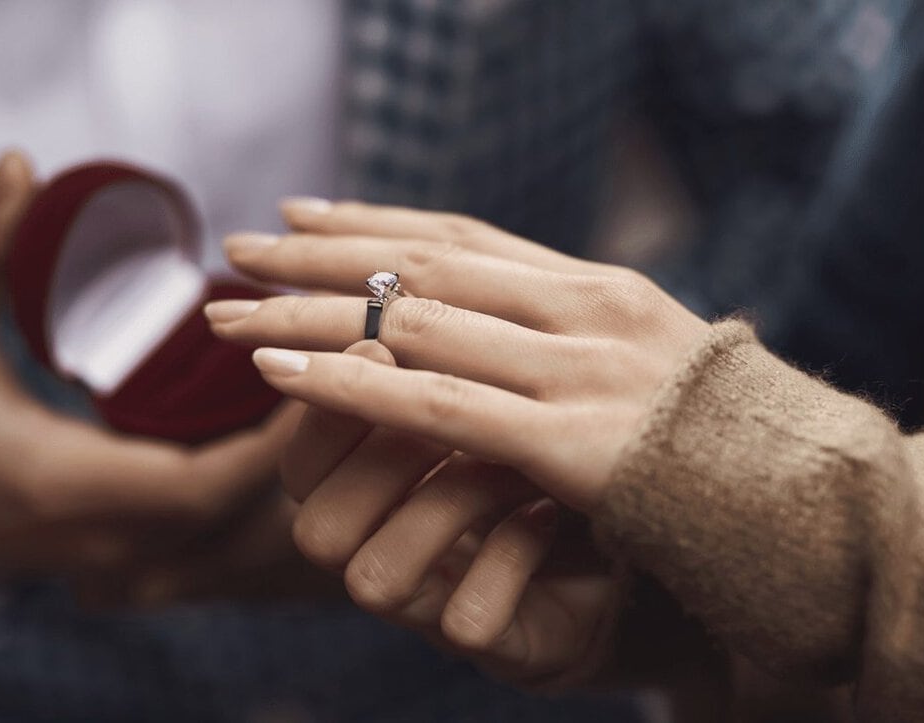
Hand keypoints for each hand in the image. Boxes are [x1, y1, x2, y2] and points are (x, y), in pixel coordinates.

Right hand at [0, 153, 333, 604]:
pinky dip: (255, 484)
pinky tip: (286, 426)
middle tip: (366, 369)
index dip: (283, 436)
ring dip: (292, 470)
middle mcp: (105, 546)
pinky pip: (211, 533)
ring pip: (233, 534)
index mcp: (69, 492)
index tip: (336, 366)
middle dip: (308, 449)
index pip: (212, 485)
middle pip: (243, 516)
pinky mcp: (122, 559)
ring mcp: (116, 564)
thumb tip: (16, 162)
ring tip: (348, 392)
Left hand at [207, 200, 708, 511]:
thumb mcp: (652, 369)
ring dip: (309, 316)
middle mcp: (586, 309)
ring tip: (228, 314)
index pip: (463, 236)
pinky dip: (349, 384)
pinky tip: (282, 375)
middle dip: (320, 256)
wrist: (818, 508)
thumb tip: (516, 332)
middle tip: (240, 247)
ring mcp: (581, 370)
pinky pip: (435, 406)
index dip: (375, 222)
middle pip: (422, 264)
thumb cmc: (729, 449)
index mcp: (602, 288)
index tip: (304, 216)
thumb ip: (582, 344)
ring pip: (413, 325)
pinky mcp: (573, 444)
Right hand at [277, 340, 628, 687]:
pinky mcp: (493, 640)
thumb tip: (389, 259)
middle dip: (380, 456)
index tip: (381, 338)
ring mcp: (432, 603)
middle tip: (441, 402)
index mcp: (366, 488)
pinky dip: (509, 556)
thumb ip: (440, 345)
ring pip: (374, 578)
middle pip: (317, 527)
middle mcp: (383, 548)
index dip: (329, 407)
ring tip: (515, 455)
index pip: (300, 462)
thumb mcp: (497, 390)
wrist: (623, 541)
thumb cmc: (551, 449)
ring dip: (445, 501)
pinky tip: (549, 514)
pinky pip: (467, 618)